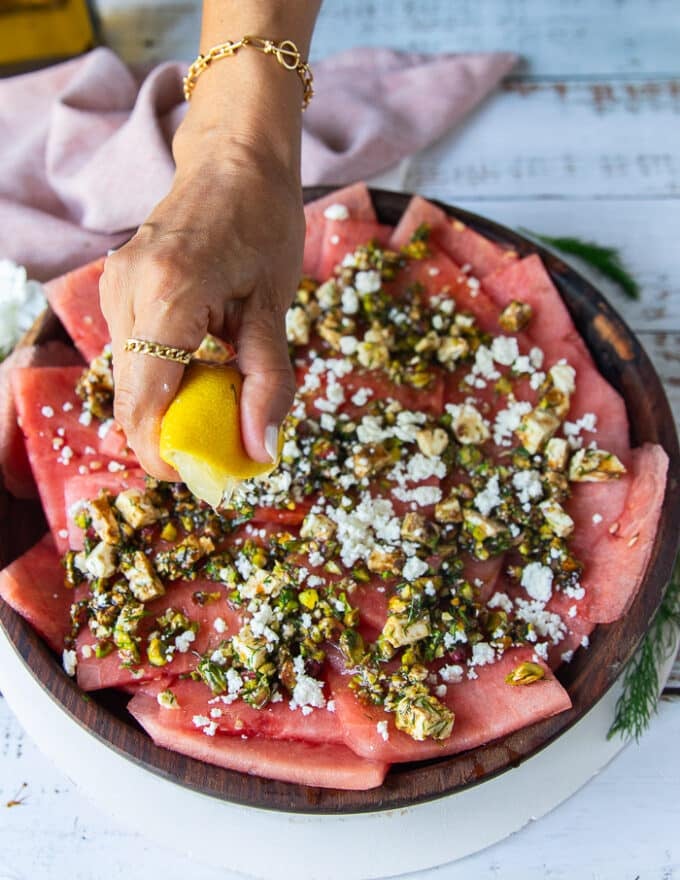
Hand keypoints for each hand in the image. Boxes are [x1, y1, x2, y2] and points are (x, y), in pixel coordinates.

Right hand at [99, 142, 303, 478]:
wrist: (234, 160)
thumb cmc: (264, 224)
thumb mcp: (276, 307)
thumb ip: (269, 381)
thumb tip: (261, 451)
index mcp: (170, 294)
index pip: (144, 403)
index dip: (164, 454)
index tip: (202, 474)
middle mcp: (127, 291)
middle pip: (130, 400)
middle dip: (170, 436)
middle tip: (220, 446)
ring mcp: (114, 287)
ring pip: (128, 381)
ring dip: (167, 406)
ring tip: (216, 401)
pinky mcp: (116, 288)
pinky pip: (131, 355)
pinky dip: (162, 378)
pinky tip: (198, 368)